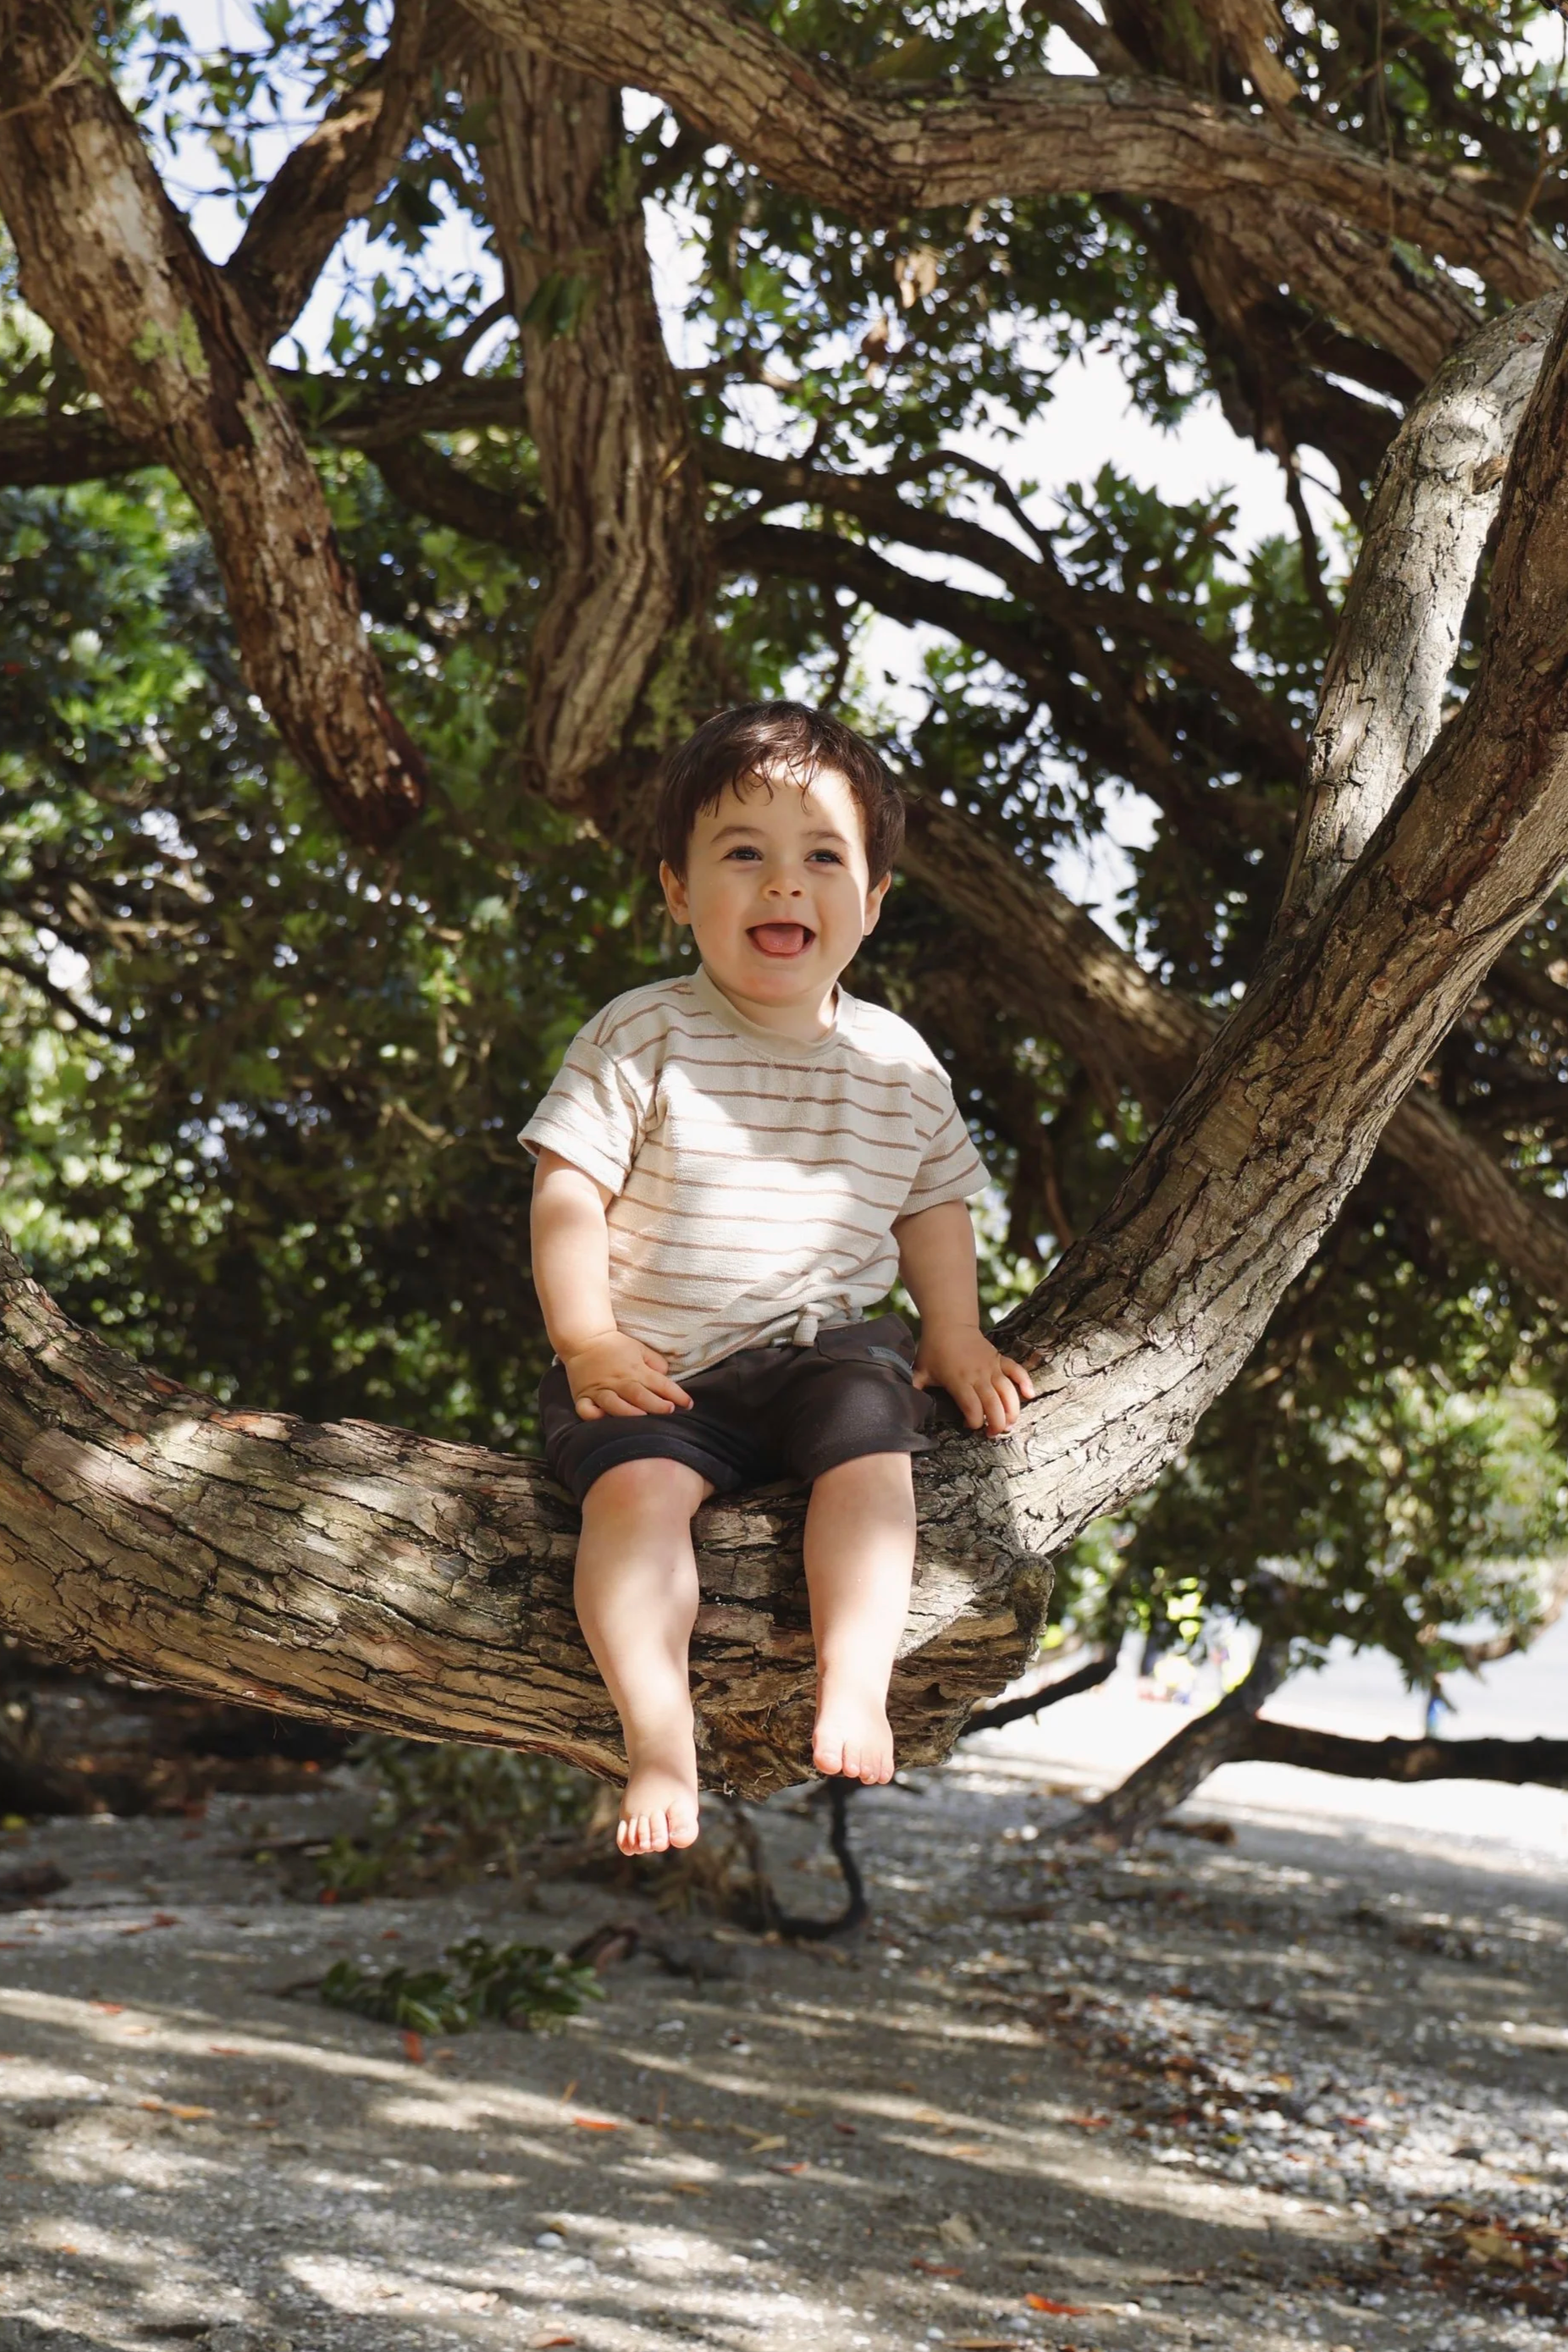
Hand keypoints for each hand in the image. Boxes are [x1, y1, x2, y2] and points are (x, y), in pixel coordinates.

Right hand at [562, 1329, 692, 1419]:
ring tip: (643, 1419)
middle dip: (657, 1405)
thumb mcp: (640, 1348)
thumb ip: (656, 1362)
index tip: (688, 1404)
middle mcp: (619, 1381)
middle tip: (670, 1411)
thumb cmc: (615, 1346)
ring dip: (630, 1413)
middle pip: (640, 1396)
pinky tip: (603, 1420)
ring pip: (615, 1405)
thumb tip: (667, 1376)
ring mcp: (600, 1390)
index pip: (660, 1384)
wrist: (583, 1340)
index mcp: (635, 1369)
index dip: (676, 1394)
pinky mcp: (583, 1396)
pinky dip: (594, 1417)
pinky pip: (586, 1410)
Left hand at [913, 1323, 1034, 1436]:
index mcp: (959, 1380)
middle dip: (997, 1424)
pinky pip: (1017, 1371)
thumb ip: (912, 1389)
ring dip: (1012, 1410)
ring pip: (1008, 1392)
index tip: (969, 1426)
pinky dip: (1025, 1382)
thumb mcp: (919, 1371)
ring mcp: (991, 1367)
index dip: (974, 1423)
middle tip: (994, 1434)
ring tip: (1010, 1424)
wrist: (949, 1323)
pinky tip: (1030, 1395)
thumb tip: (901, 1407)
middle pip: (994, 1405)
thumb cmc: (933, 1350)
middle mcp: (978, 1375)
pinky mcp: (1000, 1359)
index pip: (973, 1409)